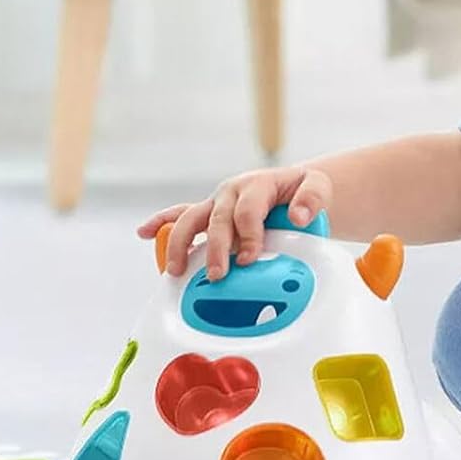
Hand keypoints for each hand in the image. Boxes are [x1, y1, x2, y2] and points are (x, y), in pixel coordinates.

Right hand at [136, 165, 331, 280]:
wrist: (293, 188)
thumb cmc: (302, 191)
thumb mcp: (317, 188)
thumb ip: (311, 199)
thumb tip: (298, 216)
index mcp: (256, 185)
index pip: (247, 211)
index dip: (247, 234)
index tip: (249, 258)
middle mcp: (231, 192)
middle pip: (217, 219)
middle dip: (215, 248)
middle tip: (218, 274)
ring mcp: (216, 202)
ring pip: (191, 219)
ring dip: (180, 244)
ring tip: (175, 269)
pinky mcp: (207, 211)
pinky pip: (180, 214)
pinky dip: (161, 222)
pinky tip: (143, 232)